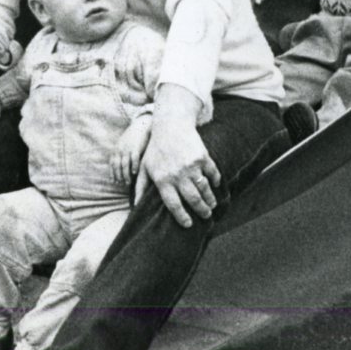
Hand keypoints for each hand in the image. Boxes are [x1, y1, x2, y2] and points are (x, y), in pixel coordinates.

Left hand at [115, 116, 152, 185]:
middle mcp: (120, 150)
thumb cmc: (133, 137)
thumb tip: (120, 166)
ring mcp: (127, 149)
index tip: (115, 181)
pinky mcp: (136, 147)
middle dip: (119, 176)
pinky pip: (134, 159)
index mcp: (116, 149)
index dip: (113, 174)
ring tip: (128, 182)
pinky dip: (134, 167)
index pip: (112, 164)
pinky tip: (135, 173)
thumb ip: (121, 153)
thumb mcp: (123, 144)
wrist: (141, 125)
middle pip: (117, 166)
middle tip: (122, 184)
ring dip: (125, 175)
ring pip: (124, 165)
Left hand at [139, 105, 220, 228]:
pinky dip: (216, 180)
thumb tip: (134, 207)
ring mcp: (191, 166)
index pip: (174, 205)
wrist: (170, 125)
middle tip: (205, 216)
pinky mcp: (202, 157)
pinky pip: (212, 173)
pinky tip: (216, 185)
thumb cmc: (156, 149)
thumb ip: (140, 188)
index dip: (182, 217)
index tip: (188, 224)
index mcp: (163, 180)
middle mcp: (177, 175)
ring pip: (204, 189)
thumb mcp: (145, 168)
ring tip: (212, 206)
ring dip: (210, 199)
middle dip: (201, 211)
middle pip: (193, 199)